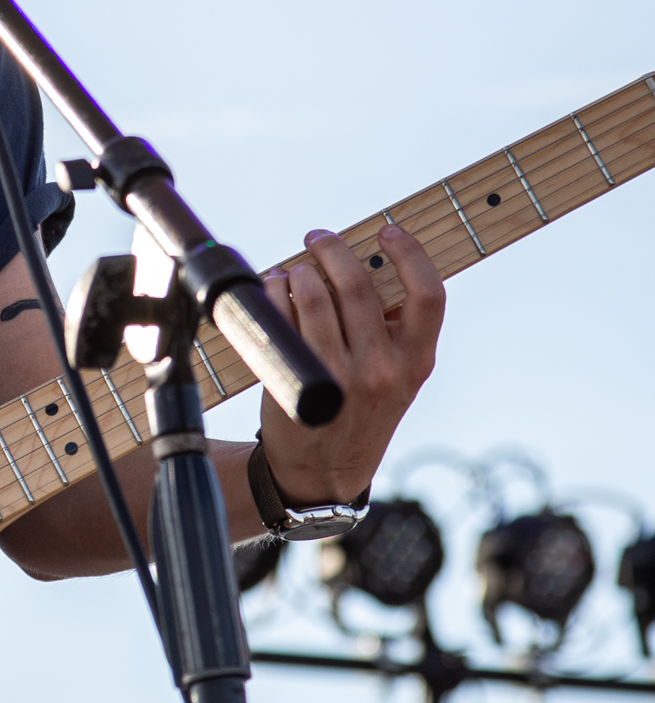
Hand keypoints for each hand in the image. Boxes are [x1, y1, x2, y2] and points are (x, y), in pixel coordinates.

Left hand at [257, 224, 443, 508]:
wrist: (323, 472)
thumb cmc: (361, 413)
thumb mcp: (397, 378)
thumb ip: (393, 331)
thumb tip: (370, 265)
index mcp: (417, 361)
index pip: (428, 295)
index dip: (411, 254)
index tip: (389, 231)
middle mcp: (382, 369)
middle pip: (358, 286)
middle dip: (333, 250)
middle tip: (318, 237)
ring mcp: (339, 378)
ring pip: (315, 298)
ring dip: (299, 271)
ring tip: (292, 269)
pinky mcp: (300, 383)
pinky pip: (284, 321)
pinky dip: (275, 294)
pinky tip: (273, 289)